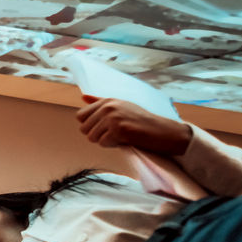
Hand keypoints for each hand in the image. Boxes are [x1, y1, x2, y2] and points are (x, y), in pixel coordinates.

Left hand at [76, 95, 191, 155]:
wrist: (162, 131)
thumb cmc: (141, 121)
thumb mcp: (120, 107)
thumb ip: (100, 102)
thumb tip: (83, 96)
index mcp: (107, 101)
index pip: (80, 116)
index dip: (90, 126)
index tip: (105, 127)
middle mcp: (108, 107)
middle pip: (84, 129)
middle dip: (97, 135)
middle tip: (114, 133)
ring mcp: (113, 117)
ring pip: (92, 137)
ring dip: (105, 141)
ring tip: (120, 136)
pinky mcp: (118, 129)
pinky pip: (102, 143)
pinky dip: (112, 145)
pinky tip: (125, 140)